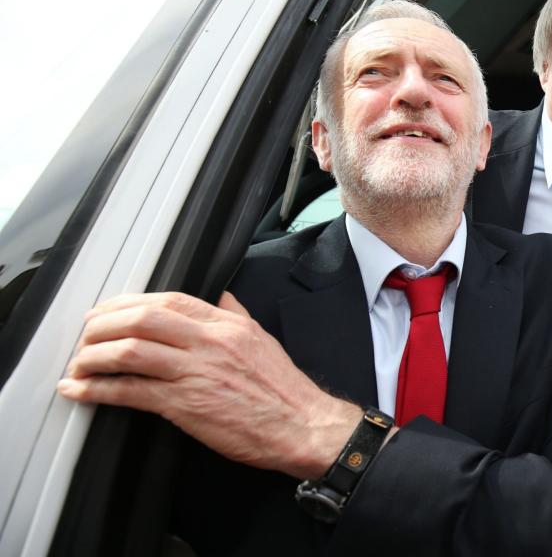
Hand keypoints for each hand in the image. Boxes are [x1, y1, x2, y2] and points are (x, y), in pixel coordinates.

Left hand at [57, 291, 362, 479]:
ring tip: (78, 363)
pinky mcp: (185, 405)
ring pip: (130, 351)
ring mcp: (195, 373)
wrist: (302, 426)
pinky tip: (79, 391)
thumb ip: (237, 314)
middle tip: (85, 335)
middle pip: (142, 318)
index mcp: (226, 324)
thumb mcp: (262, 339)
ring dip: (93, 355)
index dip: (128, 302)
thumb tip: (223, 297)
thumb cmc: (284, 390)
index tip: (108, 311)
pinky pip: (131, 391)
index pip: (168, 300)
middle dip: (103, 324)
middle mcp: (209, 342)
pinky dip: (97, 390)